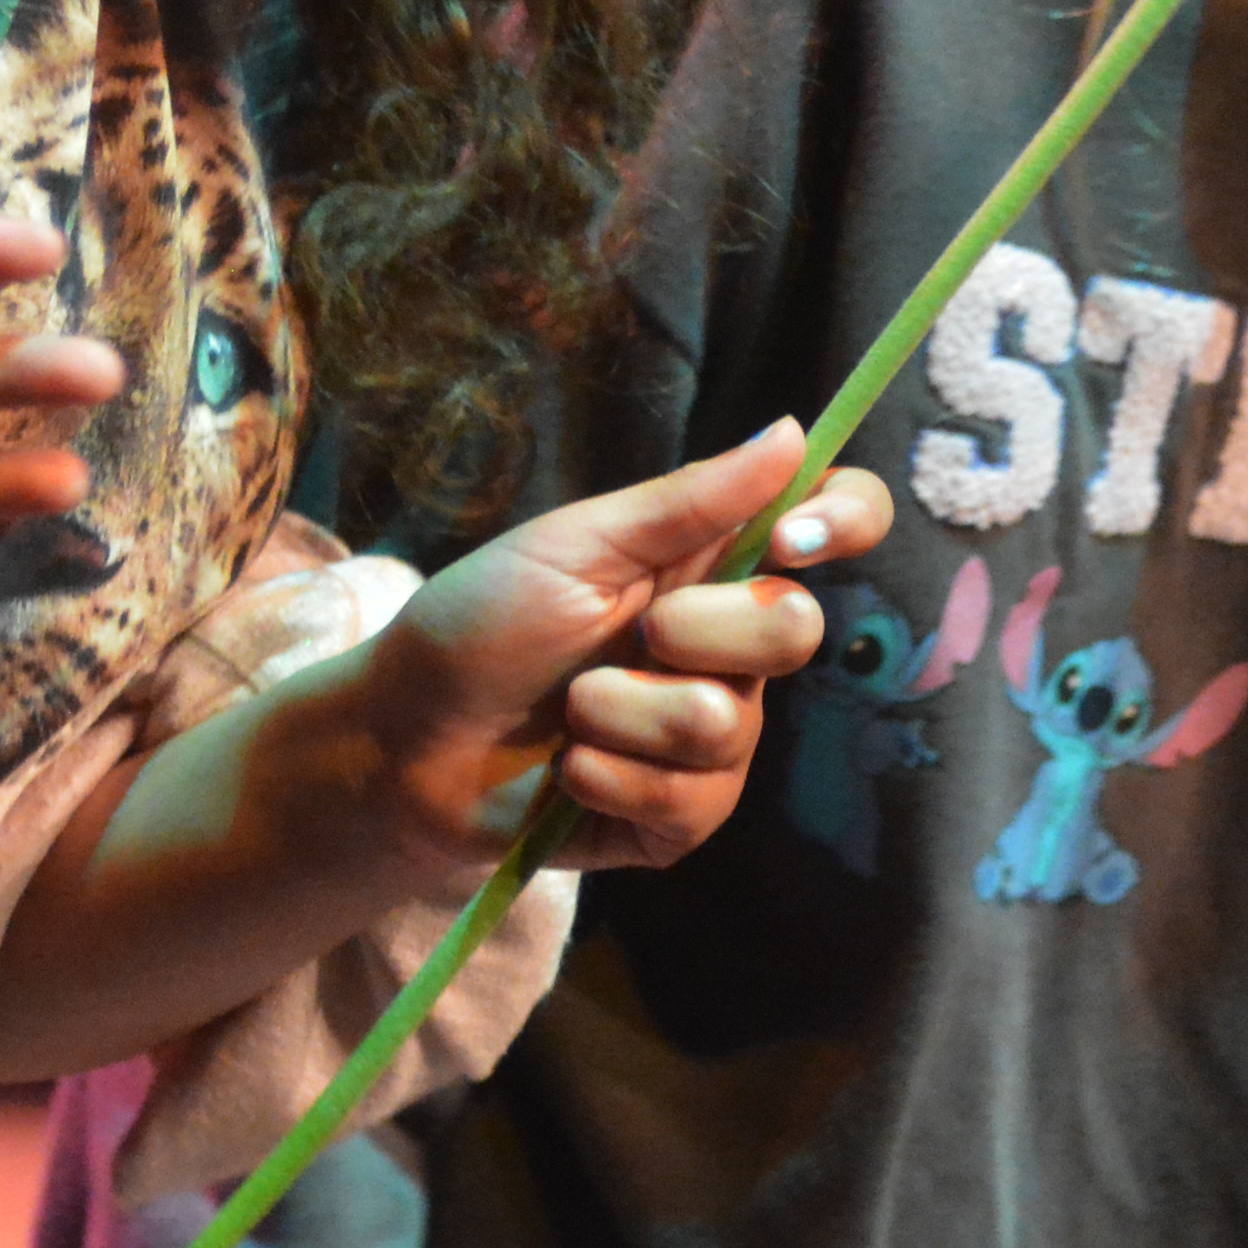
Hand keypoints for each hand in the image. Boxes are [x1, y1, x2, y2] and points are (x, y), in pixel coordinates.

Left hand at [341, 425, 891, 892]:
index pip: (835, 522)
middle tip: (626, 632)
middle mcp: (729, 646)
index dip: (844, 520)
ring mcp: (713, 738)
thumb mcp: (573, 545)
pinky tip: (569, 771)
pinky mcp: (684, 816)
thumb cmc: (478, 624)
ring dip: (621, 713)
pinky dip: (609, 778)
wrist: (403, 740)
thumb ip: (687, 502)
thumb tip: (794, 431)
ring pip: (728, 723)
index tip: (790, 538)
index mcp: (708, 561)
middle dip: (695, 631)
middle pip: (796, 630)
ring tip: (567, 711)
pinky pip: (692, 801)